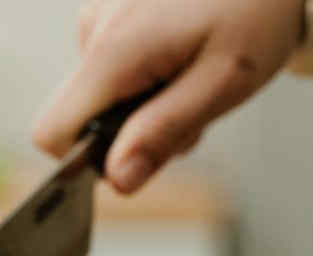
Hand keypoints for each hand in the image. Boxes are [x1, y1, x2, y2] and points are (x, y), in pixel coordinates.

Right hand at [34, 0, 303, 192]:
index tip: (134, 156)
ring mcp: (99, 14)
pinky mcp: (108, 8)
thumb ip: (163, 133)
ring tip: (192, 77)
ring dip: (140, 104)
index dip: (84, 160)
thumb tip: (116, 180)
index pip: (53, 133)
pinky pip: (107, 64)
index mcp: (114, 52)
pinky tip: (179, 57)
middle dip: (125, 132)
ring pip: (97, 93)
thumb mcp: (223, 82)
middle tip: (188, 111)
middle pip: (77, 116)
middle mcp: (95, 28)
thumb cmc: (259, 11)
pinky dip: (141, 75)